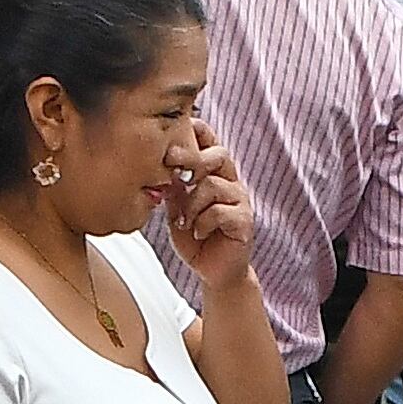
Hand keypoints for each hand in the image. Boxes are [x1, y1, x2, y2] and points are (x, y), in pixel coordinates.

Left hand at [161, 111, 259, 287]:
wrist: (213, 271)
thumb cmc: (195, 237)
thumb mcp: (176, 209)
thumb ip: (172, 188)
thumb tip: (158, 164)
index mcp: (214, 174)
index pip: (211, 141)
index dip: (197, 131)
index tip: (175, 137)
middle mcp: (231, 182)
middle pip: (219, 155)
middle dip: (193, 160)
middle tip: (174, 171)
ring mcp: (240, 201)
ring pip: (213, 185)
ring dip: (192, 205)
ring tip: (185, 222)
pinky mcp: (244, 221)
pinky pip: (219, 211)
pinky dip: (202, 222)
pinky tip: (198, 232)